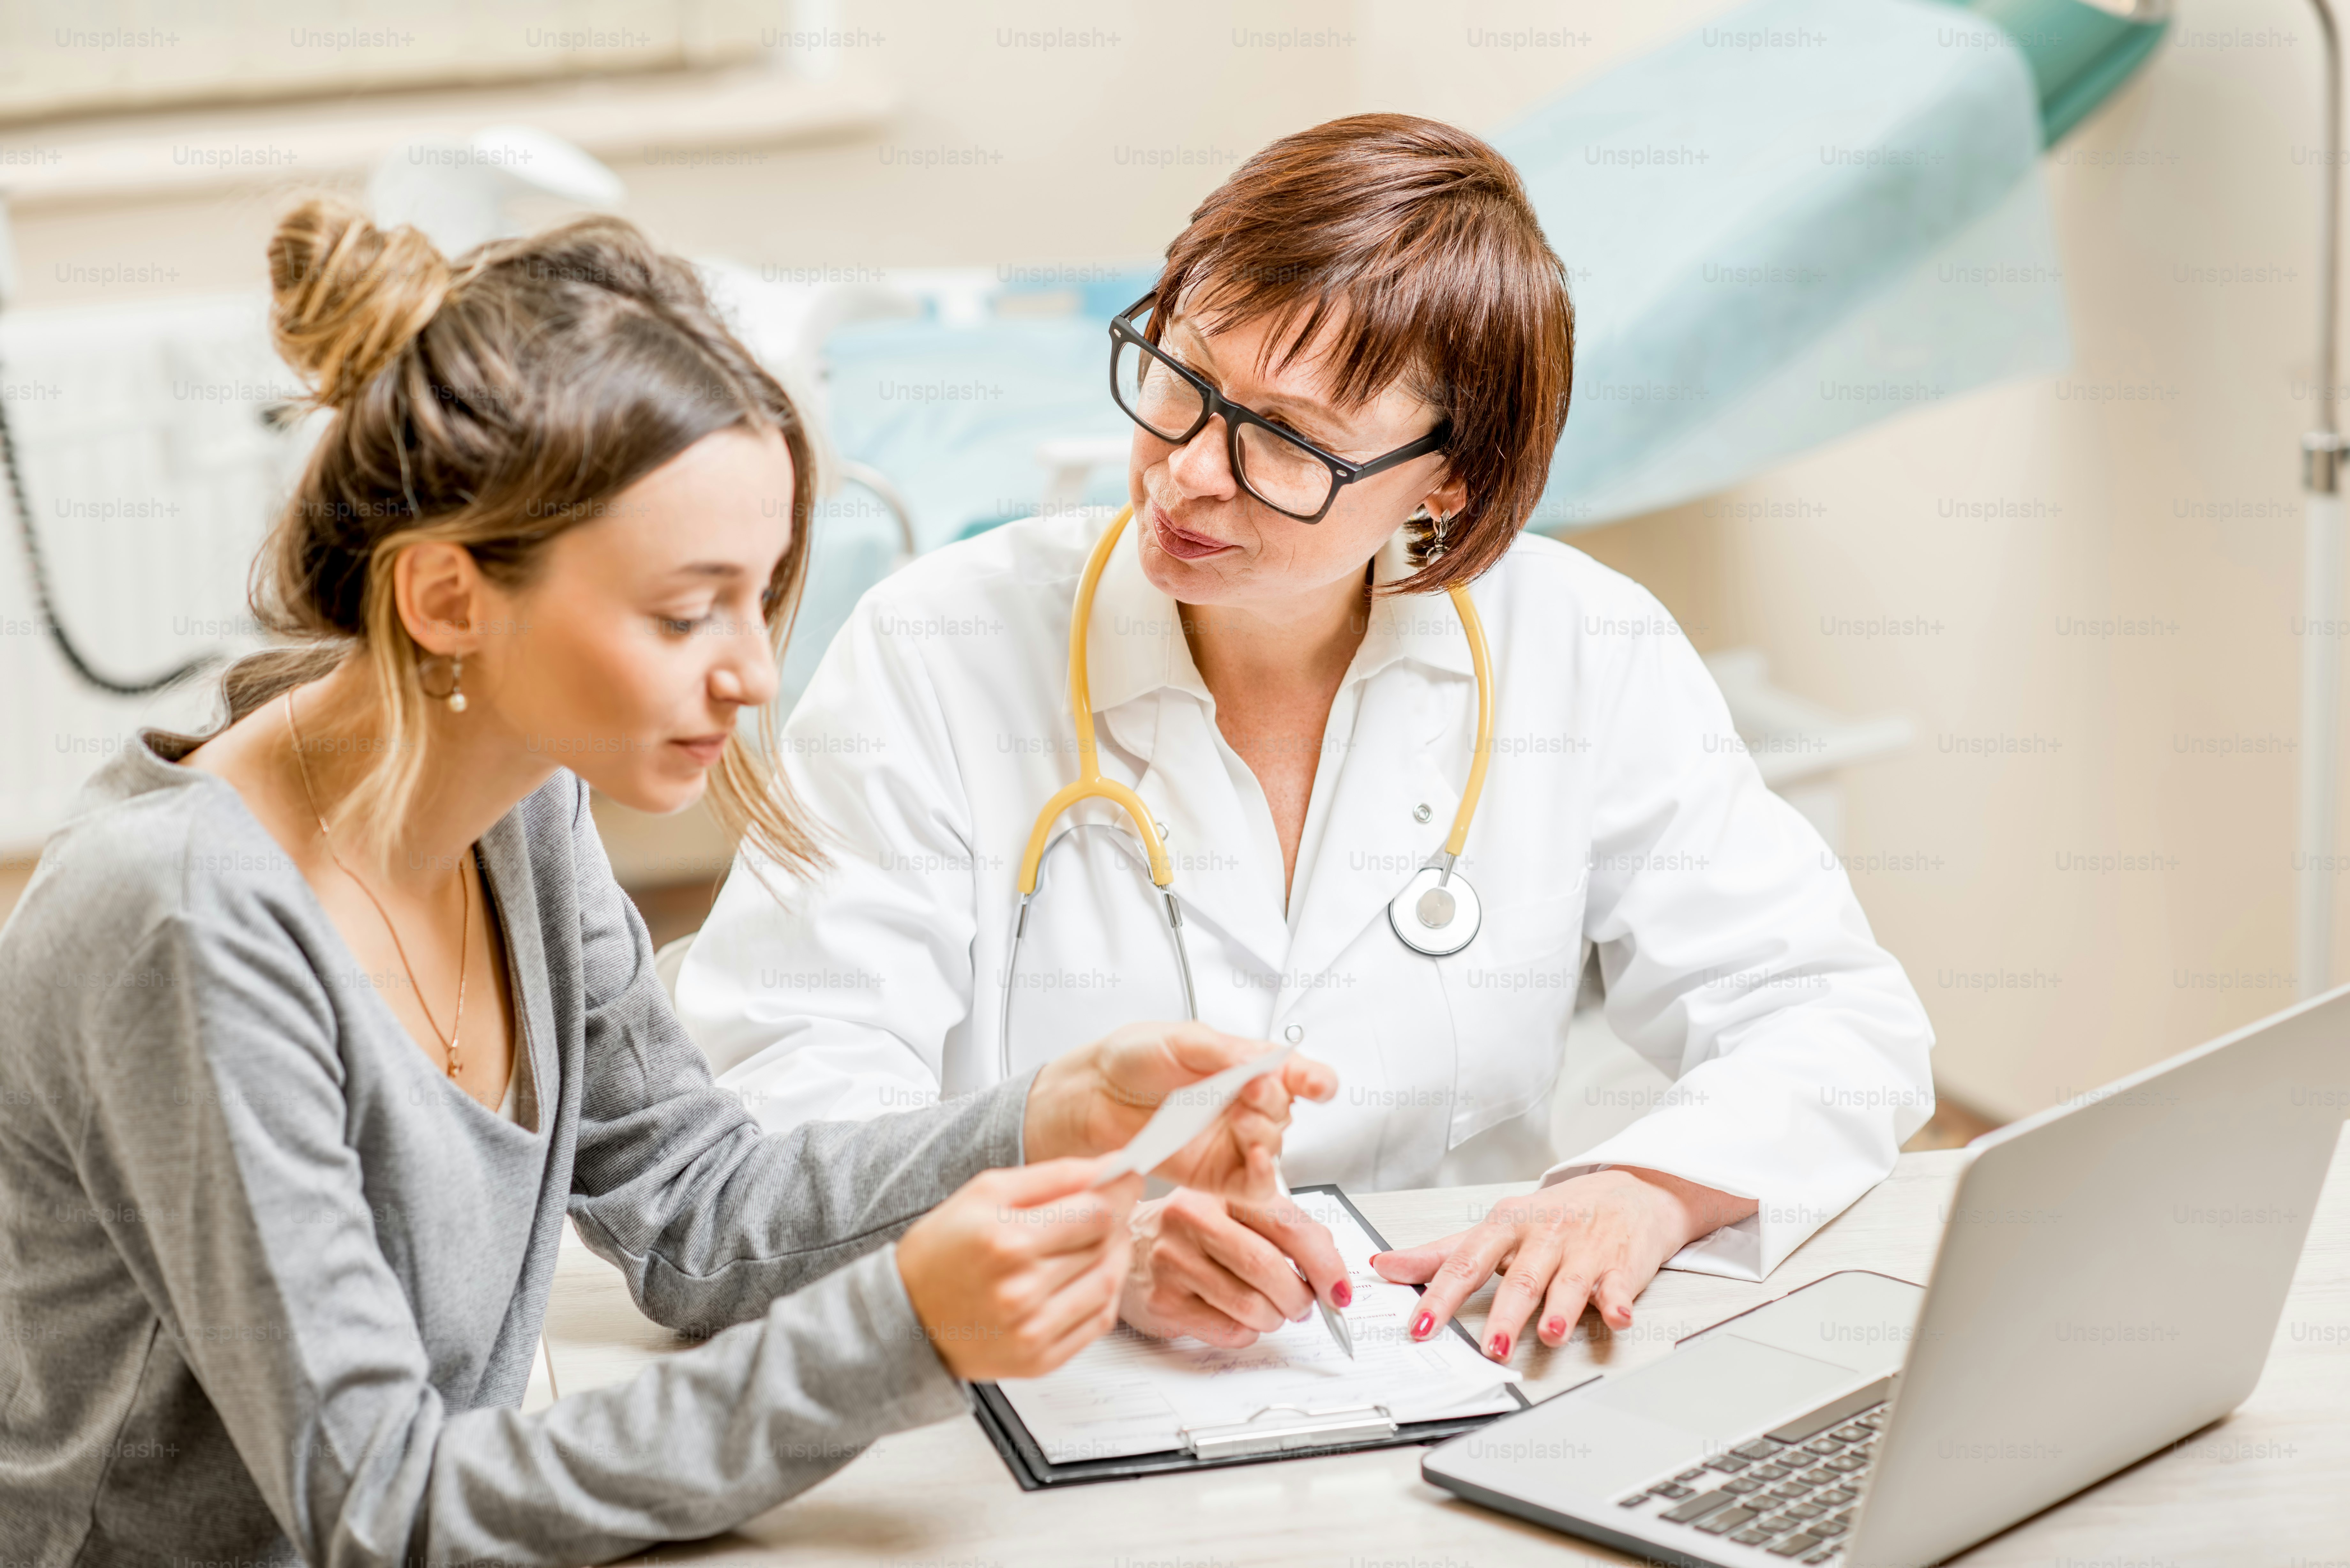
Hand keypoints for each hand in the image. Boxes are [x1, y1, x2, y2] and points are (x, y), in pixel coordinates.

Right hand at [896, 1158, 1145, 1379]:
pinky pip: (1098, 1322)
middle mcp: (1022, 1289)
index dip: (1119, 1190)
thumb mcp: (986, 1192)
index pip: (1096, 1212)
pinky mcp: (1040, 1360)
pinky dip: (1103, 1294)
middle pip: (1104, 1244)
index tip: (1123, 1179)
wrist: (904, 1315)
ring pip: (1108, 1283)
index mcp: (1006, 1240)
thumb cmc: (940, 1250)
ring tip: (1096, 1241)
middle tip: (1105, 1209)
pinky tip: (1085, 1276)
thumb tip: (1110, 1167)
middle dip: (1114, 1220)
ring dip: (1114, 1255)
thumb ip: (1053, 1175)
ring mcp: (1032, 1330)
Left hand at [1022, 1020, 1336, 1201]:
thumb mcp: (1178, 1040)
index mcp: (1243, 1066)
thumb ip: (1222, 1051)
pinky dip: (1261, 1176)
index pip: (1295, 1073)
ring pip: (1274, 1147)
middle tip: (1251, 1092)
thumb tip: (1260, 1061)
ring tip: (1241, 1122)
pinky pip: (1253, 1185)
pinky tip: (1253, 1159)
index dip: (1314, 1078)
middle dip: (1275, 1102)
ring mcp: (1231, 1142)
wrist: (1090, 1097)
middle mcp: (1243, 1105)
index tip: (1318, 1083)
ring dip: (1267, 1136)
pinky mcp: (1217, 1176)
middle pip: (1285, 1111)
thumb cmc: (1130, 1061)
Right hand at [1119, 1187, 1350, 1346]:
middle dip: (1300, 1297)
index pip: (1288, 1226)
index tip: (1340, 1289)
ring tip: (1270, 1309)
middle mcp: (1192, 1219)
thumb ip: (1285, 1231)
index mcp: (1222, 1191)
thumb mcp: (1238, 1214)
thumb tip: (1332, 1272)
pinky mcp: (1163, 1301)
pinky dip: (1247, 1331)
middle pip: (1268, 1268)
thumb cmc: (1194, 1232)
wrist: (1129, 1247)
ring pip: (1252, 1306)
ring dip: (1275, 1318)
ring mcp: (1172, 1260)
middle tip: (1304, 1304)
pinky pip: (1228, 1330)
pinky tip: (1237, 1315)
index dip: (1325, 1263)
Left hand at [1369, 1167, 1756, 1362]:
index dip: (1441, 1295)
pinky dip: (1618, 1302)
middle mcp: (1543, 1236)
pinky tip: (1618, 1316)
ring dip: (1560, 1310)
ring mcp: (1584, 1250)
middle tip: (1491, 1349)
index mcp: (1506, 1225)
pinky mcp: (1621, 1264)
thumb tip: (1384, 1266)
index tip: (1420, 1327)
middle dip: (1505, 1314)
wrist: (1628, 1191)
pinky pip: (1619, 1286)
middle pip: (1521, 1278)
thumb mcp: (1496, 1228)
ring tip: (1549, 1335)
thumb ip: (1441, 1252)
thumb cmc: (1554, 1215)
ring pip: (1569, 1283)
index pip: (1466, 1263)